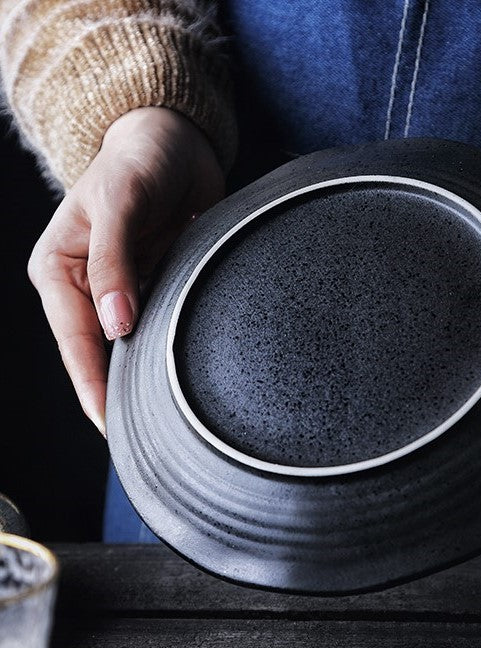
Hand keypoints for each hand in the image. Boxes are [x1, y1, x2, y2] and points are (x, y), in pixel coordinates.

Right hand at [27, 107, 225, 436]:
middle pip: (100, 352)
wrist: (176, 142)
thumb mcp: (117, 204)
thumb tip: (115, 326)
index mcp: (60, 270)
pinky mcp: (157, 285)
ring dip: (146, 374)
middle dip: (117, 391)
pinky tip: (185, 374)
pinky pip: (161, 325)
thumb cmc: (138, 163)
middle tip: (141, 435)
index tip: (111, 425)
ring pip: (132, 344)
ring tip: (165, 416)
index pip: (75, 340)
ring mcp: (125, 289)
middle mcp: (88, 286)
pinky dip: (170, 348)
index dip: (92, 385)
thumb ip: (112, 262)